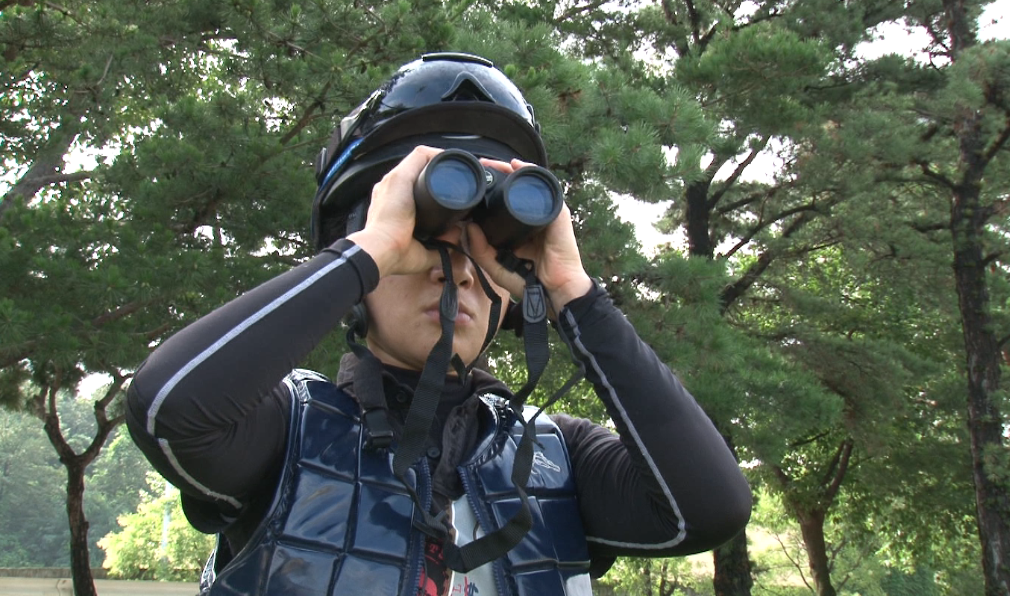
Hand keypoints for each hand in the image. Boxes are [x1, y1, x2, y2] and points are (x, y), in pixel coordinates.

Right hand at [347, 146, 443, 277]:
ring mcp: (394, 180)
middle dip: (437, 173)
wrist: (380, 250)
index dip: (430, 187)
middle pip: (417, 171)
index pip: (412, 187)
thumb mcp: (423, 250)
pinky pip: (421, 155)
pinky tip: (452, 159)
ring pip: (420, 161)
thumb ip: (440, 244)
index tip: (446, 193)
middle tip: (456, 181)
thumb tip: (456, 234)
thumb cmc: (395, 255)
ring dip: (440, 161)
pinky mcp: (400, 176)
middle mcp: (390, 188)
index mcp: (392, 203)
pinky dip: (437, 154)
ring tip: (458, 168)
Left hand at [467, 158, 592, 312]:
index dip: (487, 191)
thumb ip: (479, 251)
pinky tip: (516, 166)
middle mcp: (531, 216)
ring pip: (527, 183)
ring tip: (493, 164)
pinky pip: (545, 186)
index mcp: (517, 227)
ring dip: (510, 170)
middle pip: (514, 188)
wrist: (555, 290)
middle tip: (479, 166)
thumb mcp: (496, 266)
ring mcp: (545, 212)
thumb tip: (468, 227)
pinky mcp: (557, 212)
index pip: (502, 202)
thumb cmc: (529, 280)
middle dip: (497, 175)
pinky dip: (530, 173)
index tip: (470, 183)